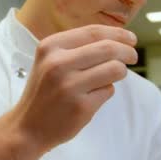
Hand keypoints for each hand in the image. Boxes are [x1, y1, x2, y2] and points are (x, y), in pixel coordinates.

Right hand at [11, 25, 137, 150]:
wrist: (27, 127)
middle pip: (109, 49)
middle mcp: (58, 64)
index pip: (93, 32)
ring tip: (110, 78)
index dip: (117, 33)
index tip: (130, 38)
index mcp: (50, 47)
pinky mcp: (81, 106)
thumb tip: (117, 39)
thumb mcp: (49, 62)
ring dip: (120, 72)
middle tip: (133, 57)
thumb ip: (76, 48)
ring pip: (114, 69)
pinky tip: (91, 97)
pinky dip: (106, 92)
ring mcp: (70, 86)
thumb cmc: (44, 92)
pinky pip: (109, 91)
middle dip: (127, 52)